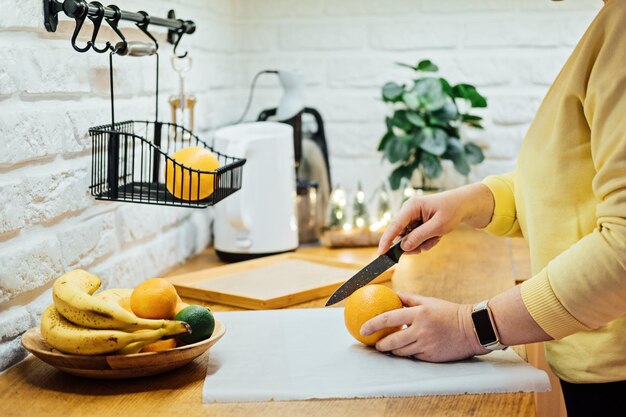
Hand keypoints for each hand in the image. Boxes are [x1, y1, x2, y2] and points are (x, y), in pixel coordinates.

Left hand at [360, 293, 487, 361]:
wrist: (473, 328)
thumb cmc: (449, 312)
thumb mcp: (429, 301)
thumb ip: (409, 299)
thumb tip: (393, 295)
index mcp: (419, 313)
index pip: (389, 319)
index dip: (373, 324)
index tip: (362, 328)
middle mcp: (421, 330)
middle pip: (392, 341)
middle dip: (380, 344)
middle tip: (374, 343)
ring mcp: (426, 345)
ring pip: (401, 351)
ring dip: (392, 350)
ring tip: (386, 346)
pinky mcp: (432, 356)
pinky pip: (414, 356)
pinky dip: (407, 353)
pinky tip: (404, 350)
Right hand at [377, 183, 494, 254]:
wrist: (464, 205)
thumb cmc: (452, 211)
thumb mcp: (438, 226)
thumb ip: (420, 236)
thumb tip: (404, 246)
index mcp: (411, 206)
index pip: (395, 225)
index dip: (386, 240)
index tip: (380, 253)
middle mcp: (409, 211)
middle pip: (401, 235)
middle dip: (413, 244)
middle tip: (425, 247)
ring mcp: (412, 217)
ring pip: (410, 238)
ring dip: (422, 243)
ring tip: (436, 238)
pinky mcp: (417, 223)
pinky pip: (416, 237)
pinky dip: (426, 240)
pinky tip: (436, 236)